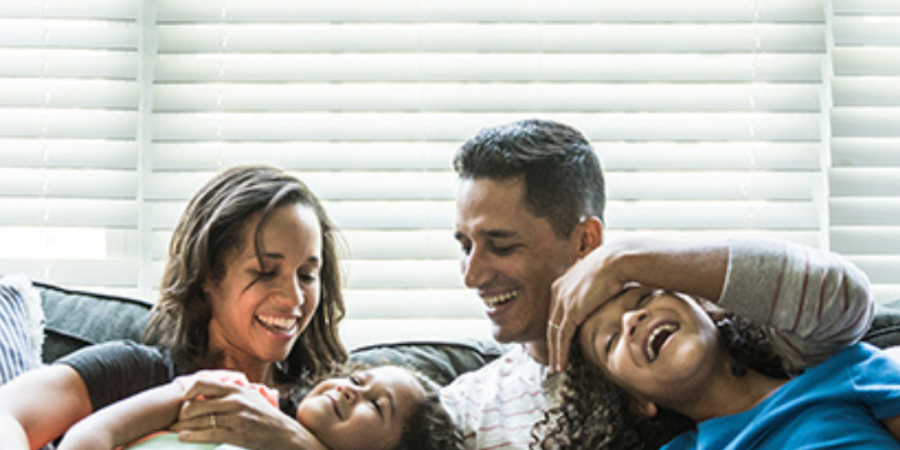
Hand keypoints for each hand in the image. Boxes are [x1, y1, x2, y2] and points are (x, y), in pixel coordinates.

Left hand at [172, 379, 326, 449]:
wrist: (283, 434)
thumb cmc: (264, 416)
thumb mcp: (250, 396)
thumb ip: (231, 392)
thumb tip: (208, 390)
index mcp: (236, 389)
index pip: (204, 383)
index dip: (189, 390)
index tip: (184, 398)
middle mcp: (235, 401)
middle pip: (196, 404)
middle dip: (182, 413)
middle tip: (177, 419)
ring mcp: (236, 418)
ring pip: (199, 420)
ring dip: (183, 427)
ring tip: (175, 430)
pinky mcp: (236, 434)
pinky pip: (208, 434)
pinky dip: (192, 436)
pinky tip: (184, 437)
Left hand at [548, 241, 631, 373]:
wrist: (617, 261)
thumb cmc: (614, 266)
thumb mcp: (596, 278)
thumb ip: (591, 290)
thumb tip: (600, 296)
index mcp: (561, 283)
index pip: (555, 312)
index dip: (556, 329)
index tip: (558, 342)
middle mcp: (557, 292)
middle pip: (551, 324)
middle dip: (551, 344)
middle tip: (551, 361)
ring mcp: (562, 302)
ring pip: (554, 334)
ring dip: (554, 354)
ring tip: (555, 368)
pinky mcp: (571, 311)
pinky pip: (562, 337)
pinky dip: (560, 353)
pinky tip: (560, 365)